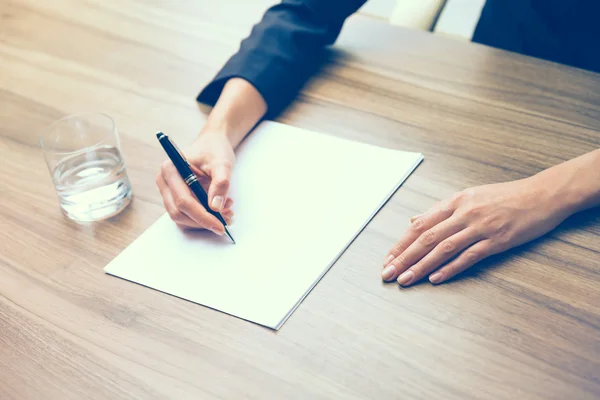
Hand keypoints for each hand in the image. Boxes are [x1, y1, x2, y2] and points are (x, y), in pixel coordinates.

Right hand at [156, 130, 234, 233]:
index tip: (220, 225)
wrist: (212, 144)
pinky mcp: (176, 197)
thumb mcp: (222, 164)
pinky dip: (202, 218)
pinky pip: (186, 215)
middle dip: (203, 221)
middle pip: (178, 212)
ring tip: (226, 213)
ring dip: (203, 221)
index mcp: (170, 169)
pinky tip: (219, 211)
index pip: (183, 200)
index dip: (201, 216)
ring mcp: (169, 191)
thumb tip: (216, 207)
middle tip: (226, 221)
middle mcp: (165, 181)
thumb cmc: (214, 149)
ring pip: (181, 217)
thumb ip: (220, 183)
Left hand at [381, 176, 571, 285]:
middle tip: (388, 273)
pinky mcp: (497, 240)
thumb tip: (414, 220)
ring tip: (405, 280)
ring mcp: (480, 227)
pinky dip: (450, 268)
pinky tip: (436, 278)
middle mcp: (463, 213)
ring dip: (421, 266)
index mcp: (454, 201)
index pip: (420, 225)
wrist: (542, 195)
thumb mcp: (469, 196)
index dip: (401, 243)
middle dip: (404, 258)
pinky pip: (469, 256)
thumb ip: (440, 210)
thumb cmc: (504, 196)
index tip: (388, 258)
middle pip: (426, 238)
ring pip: (443, 249)